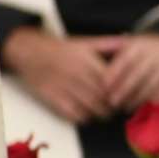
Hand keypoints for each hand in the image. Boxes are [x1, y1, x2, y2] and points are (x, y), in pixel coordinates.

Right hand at [0, 26, 121, 126]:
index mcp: (85, 59)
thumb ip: (107, 43)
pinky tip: (86, 114)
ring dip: (100, 113)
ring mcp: (63, 86)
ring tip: (104, 112)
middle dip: (112, 104)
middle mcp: (74, 72)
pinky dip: (83, 117)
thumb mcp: (84, 42)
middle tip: (117, 107)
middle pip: (102, 96)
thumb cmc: (60, 48)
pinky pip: (73, 113)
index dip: (120, 90)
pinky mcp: (52, 97)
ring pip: (90, 107)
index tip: (125, 94)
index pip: (110, 81)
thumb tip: (129, 40)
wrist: (29, 52)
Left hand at [95, 35, 158, 111]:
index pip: (126, 59)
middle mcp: (156, 52)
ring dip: (138, 99)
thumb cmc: (138, 53)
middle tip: (112, 102)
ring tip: (125, 108)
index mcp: (140, 44)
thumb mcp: (124, 47)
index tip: (103, 87)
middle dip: (124, 90)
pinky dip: (155, 102)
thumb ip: (108, 54)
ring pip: (153, 84)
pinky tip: (144, 109)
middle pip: (139, 73)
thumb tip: (90, 66)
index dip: (114, 74)